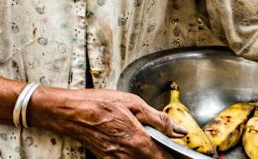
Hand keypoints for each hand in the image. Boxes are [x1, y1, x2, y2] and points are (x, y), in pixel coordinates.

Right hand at [27, 87, 183, 158]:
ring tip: (151, 144)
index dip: (180, 158)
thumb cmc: (97, 104)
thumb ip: (158, 119)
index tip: (187, 156)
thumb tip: (178, 130)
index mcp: (139, 141)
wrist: (69, 112)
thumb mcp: (132, 103)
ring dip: (150, 155)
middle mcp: (129, 155)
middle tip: (169, 148)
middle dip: (164, 156)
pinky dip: (136, 155)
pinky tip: (134, 145)